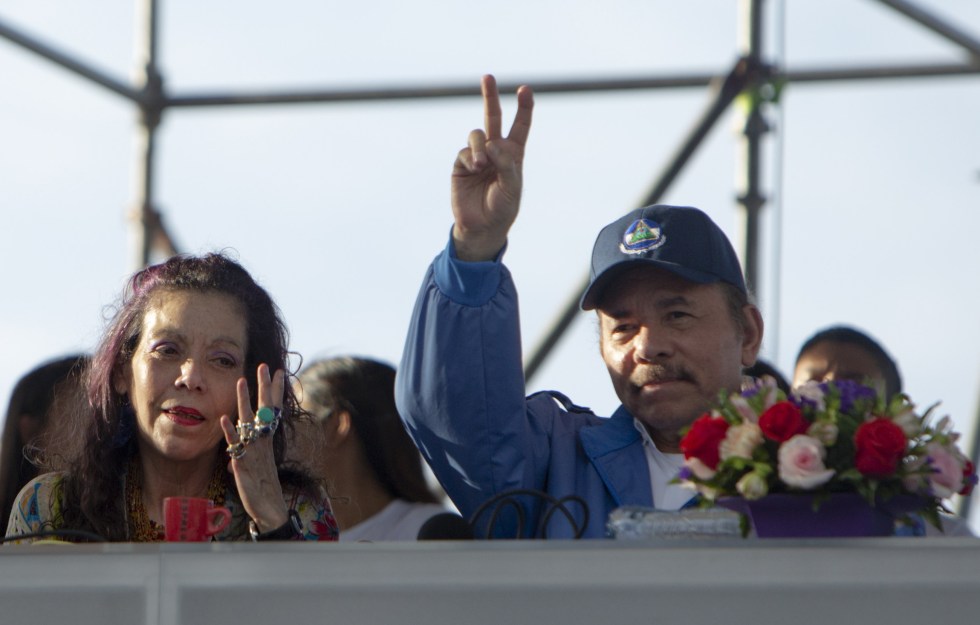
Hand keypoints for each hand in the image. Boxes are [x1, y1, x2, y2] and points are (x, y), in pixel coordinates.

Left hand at [220, 363, 288, 531]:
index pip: (274, 409)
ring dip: (245, 401)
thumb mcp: (259, 464)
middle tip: (265, 367)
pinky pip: (236, 444)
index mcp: (268, 440)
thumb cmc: (263, 486)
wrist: (269, 508)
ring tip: (241, 382)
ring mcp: (254, 450)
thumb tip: (237, 449)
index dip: (275, 390)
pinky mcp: (244, 462)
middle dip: (264, 387)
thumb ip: (249, 452)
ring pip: (249, 421)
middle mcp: (263, 441)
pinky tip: (224, 418)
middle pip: (265, 409)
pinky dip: (230, 431)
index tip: (278, 371)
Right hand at [451, 74, 533, 261]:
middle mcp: (495, 150)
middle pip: (494, 117)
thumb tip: (492, 144)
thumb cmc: (502, 208)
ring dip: (480, 145)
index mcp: (513, 154)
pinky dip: (470, 158)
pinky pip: (465, 151)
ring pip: (477, 134)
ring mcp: (477, 156)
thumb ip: (507, 164)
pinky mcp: (461, 164)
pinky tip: (474, 169)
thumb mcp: (512, 187)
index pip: (520, 126)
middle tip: (488, 77)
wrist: (481, 226)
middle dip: (490, 96)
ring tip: (482, 164)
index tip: (525, 90)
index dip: (523, 108)